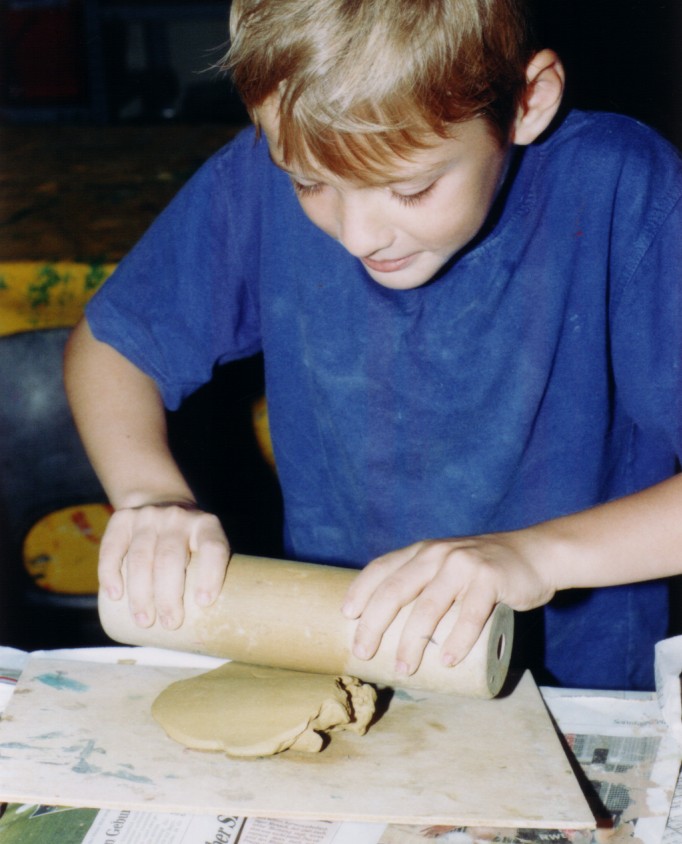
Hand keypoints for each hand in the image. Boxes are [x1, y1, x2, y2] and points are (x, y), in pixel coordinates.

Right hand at [98, 501, 229, 629]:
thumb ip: (207, 575)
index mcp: (206, 525)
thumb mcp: (205, 548)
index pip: (213, 547)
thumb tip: (210, 630)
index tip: (204, 603)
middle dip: (168, 596)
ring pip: (141, 557)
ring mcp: (148, 516)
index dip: (211, 574)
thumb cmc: (189, 542)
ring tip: (144, 620)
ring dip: (140, 594)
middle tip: (169, 623)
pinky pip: (112, 547)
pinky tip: (115, 595)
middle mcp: (178, 517)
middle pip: (170, 558)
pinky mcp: (122, 519)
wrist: (160, 502)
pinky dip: (110, 574)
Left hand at [341, 531, 555, 674]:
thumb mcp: (447, 565)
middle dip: (374, 624)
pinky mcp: (490, 578)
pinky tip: (446, 660)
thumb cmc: (483, 571)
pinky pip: (470, 614)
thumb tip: (390, 626)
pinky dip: (457, 640)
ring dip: (412, 642)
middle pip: (395, 590)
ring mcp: (463, 565)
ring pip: (428, 607)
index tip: (345, 617)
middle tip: (364, 653)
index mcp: (422, 552)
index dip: (360, 591)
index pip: (381, 568)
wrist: (535, 555)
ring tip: (404, 669)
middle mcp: (437, 554)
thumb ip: (424, 582)